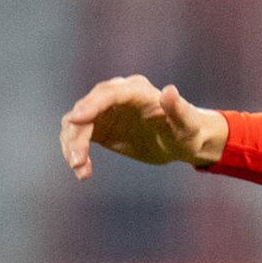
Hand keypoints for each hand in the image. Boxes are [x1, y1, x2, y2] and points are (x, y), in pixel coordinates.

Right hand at [59, 75, 226, 178]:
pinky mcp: (100, 128)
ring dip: (72, 145)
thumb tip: (169, 91)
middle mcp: (116, 96)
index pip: (108, 94)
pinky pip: (79, 137)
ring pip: (77, 123)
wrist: (181, 141)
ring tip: (80, 170)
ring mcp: (105, 111)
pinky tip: (83, 171)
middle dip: (78, 133)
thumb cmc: (188, 130)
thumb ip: (178, 109)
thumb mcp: (186, 124)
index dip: (91, 105)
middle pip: (87, 108)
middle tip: (77, 161)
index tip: (76, 120)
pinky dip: (76, 152)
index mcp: (137, 90)